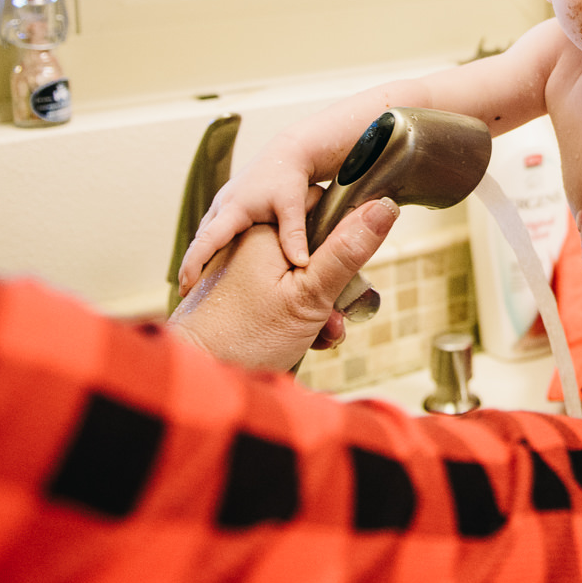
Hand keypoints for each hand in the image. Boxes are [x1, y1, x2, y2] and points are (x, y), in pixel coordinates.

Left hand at [167, 197, 398, 369]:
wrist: (198, 377)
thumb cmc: (247, 337)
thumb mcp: (310, 294)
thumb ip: (347, 250)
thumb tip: (383, 207)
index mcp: (266, 230)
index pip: (321, 205)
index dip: (344, 233)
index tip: (352, 267)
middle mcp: (250, 243)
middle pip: (312, 246)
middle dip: (332, 283)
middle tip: (336, 316)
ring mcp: (241, 270)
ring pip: (297, 275)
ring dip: (317, 306)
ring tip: (322, 334)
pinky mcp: (237, 295)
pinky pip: (279, 295)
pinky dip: (296, 315)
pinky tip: (305, 340)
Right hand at [177, 148, 317, 294]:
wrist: (288, 153)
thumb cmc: (289, 178)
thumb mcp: (292, 206)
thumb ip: (293, 234)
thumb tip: (300, 264)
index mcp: (233, 208)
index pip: (207, 240)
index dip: (194, 263)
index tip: (185, 284)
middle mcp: (222, 205)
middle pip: (200, 240)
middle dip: (191, 265)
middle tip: (186, 295)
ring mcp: (223, 204)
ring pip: (206, 234)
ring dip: (199, 256)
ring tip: (196, 284)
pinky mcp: (229, 205)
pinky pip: (213, 229)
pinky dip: (210, 246)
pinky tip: (215, 263)